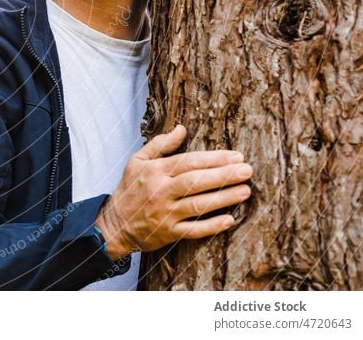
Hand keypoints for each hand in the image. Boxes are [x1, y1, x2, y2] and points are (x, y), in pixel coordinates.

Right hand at [95, 124, 252, 259]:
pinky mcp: (168, 233)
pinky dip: (211, 226)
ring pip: (198, 205)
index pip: (187, 162)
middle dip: (223, 176)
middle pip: (195, 182)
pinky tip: (230, 219)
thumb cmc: (130, 189)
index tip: (236, 156)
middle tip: (247, 170)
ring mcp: (165, 214)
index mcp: (154, 171)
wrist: (115, 224)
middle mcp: (160, 191)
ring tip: (246, 191)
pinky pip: (193, 230)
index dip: (213, 159)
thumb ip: (160, 144)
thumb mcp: (137, 161)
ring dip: (224, 198)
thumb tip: (182, 128)